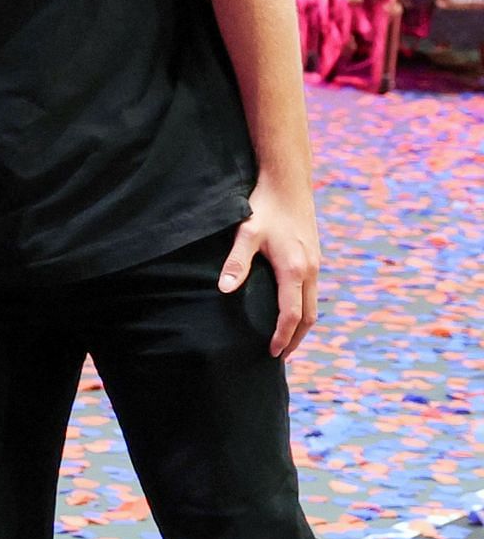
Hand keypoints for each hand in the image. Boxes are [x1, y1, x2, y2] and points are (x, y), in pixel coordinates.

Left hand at [217, 177, 320, 357]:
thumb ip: (236, 261)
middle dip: (295, 338)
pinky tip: (290, 310)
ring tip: (285, 339)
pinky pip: (312, 291)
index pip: (291, 315)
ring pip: (313, 304)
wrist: (289, 182)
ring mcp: (315, 263)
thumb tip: (224, 289)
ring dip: (301, 325)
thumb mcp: (246, 232)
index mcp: (295, 269)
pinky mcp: (313, 256)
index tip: (272, 353)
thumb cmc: (264, 206)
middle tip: (280, 356)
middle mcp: (310, 269)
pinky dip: (304, 308)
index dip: (282, 336)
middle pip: (309, 316)